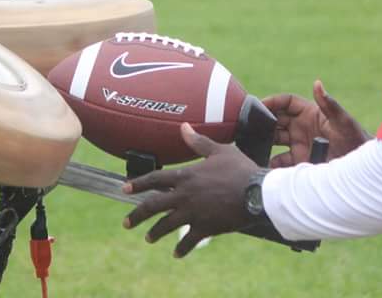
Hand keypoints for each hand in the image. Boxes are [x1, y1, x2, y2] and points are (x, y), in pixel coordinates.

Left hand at [122, 123, 258, 257]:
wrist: (257, 193)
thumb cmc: (240, 169)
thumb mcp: (219, 151)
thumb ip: (198, 141)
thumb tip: (184, 127)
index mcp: (186, 176)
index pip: (154, 179)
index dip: (138, 184)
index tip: (125, 189)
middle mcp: (184, 195)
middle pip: (153, 206)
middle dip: (137, 215)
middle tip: (126, 223)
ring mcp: (193, 213)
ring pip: (166, 225)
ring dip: (155, 232)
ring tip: (148, 238)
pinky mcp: (205, 228)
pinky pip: (188, 241)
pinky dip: (181, 248)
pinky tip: (176, 254)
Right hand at [262, 79, 371, 167]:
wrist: (362, 168)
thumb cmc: (355, 139)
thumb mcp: (343, 121)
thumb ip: (329, 104)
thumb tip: (317, 83)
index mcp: (309, 113)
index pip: (286, 102)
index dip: (272, 102)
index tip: (258, 105)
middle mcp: (301, 127)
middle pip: (276, 120)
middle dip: (262, 122)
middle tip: (249, 126)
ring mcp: (299, 144)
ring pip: (274, 140)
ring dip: (263, 142)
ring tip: (252, 145)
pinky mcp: (300, 161)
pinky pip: (280, 161)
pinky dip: (271, 164)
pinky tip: (264, 166)